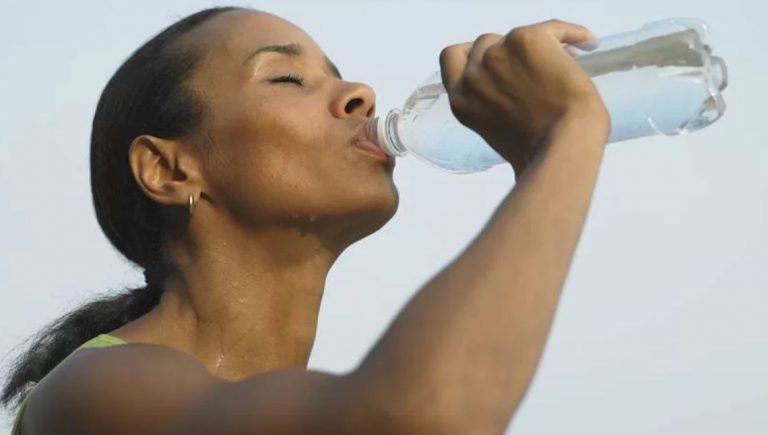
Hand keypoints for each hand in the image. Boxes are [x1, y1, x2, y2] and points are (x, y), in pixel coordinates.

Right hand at [439, 19, 610, 172]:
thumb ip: (490, 107)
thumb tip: (513, 92)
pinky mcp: (527, 40)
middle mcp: (474, 74)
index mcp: (462, 99)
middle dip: (508, 53)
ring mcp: (498, 54)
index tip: (492, 61)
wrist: (563, 144)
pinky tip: (586, 43)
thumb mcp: (495, 133)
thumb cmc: (538, 152)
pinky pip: (553, 28)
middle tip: (534, 69)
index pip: (452, 57)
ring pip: (517, 34)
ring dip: (537, 46)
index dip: (472, 54)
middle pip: (485, 42)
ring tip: (563, 63)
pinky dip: (572, 33)